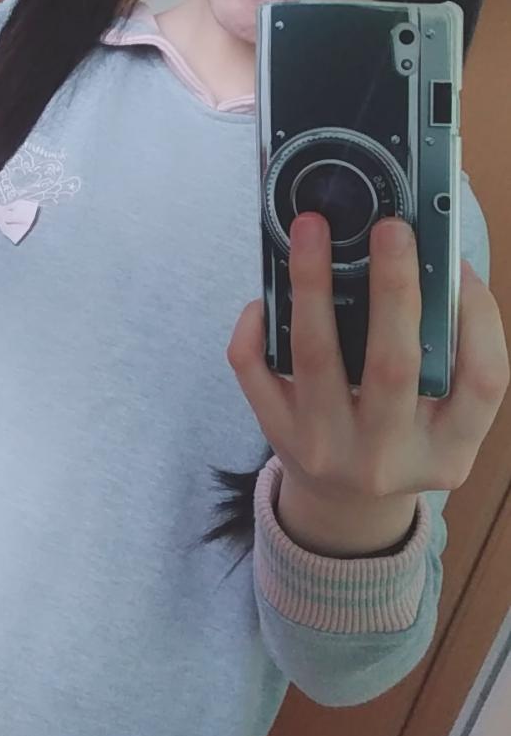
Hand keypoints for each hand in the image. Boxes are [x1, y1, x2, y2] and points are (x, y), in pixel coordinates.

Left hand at [226, 212, 509, 508]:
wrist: (344, 506)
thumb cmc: (402, 440)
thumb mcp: (444, 419)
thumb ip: (451, 355)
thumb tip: (440, 263)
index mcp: (446, 451)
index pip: (481, 381)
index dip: (479, 319)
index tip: (461, 266)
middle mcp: (386, 456)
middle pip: (393, 365)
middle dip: (393, 288)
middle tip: (390, 229)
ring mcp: (326, 448)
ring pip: (315, 356)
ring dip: (312, 284)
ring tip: (312, 230)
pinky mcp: (278, 434)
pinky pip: (255, 372)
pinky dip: (255, 328)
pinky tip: (266, 297)